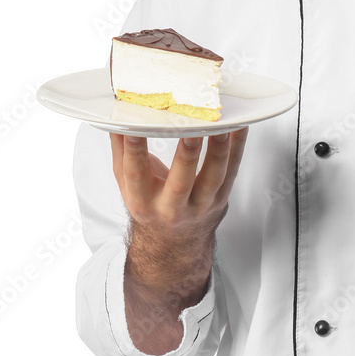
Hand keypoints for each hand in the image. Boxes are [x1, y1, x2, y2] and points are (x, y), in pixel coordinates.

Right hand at [110, 129, 247, 352]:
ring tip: (223, 124)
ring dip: (219, 149)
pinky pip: (232, 169)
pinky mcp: (221, 197)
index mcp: (142, 201)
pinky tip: (240, 126)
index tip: (136, 126)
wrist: (173, 243)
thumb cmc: (149, 203)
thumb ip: (122, 149)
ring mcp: (200, 205)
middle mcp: (171, 207)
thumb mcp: (127, 183)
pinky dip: (238, 146)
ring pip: (213, 176)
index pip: (136, 173)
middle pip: (180, 181)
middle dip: (187, 154)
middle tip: (192, 127)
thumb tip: (114, 112)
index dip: (135, 149)